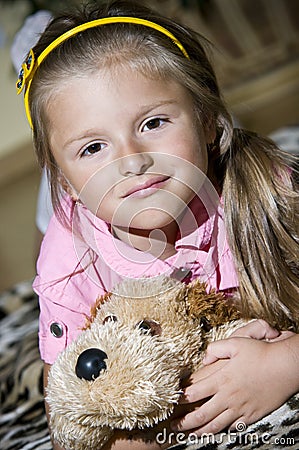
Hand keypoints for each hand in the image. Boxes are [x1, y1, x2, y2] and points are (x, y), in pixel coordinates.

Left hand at [171, 325, 298, 435]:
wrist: (284, 367)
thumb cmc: (260, 353)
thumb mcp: (235, 343)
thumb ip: (216, 349)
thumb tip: (204, 359)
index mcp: (221, 379)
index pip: (194, 393)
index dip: (179, 398)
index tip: (170, 402)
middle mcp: (228, 397)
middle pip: (200, 415)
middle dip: (184, 422)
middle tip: (172, 426)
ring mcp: (240, 408)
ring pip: (215, 426)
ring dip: (199, 432)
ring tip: (188, 435)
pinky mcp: (251, 415)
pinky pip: (233, 427)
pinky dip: (221, 432)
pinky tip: (214, 433)